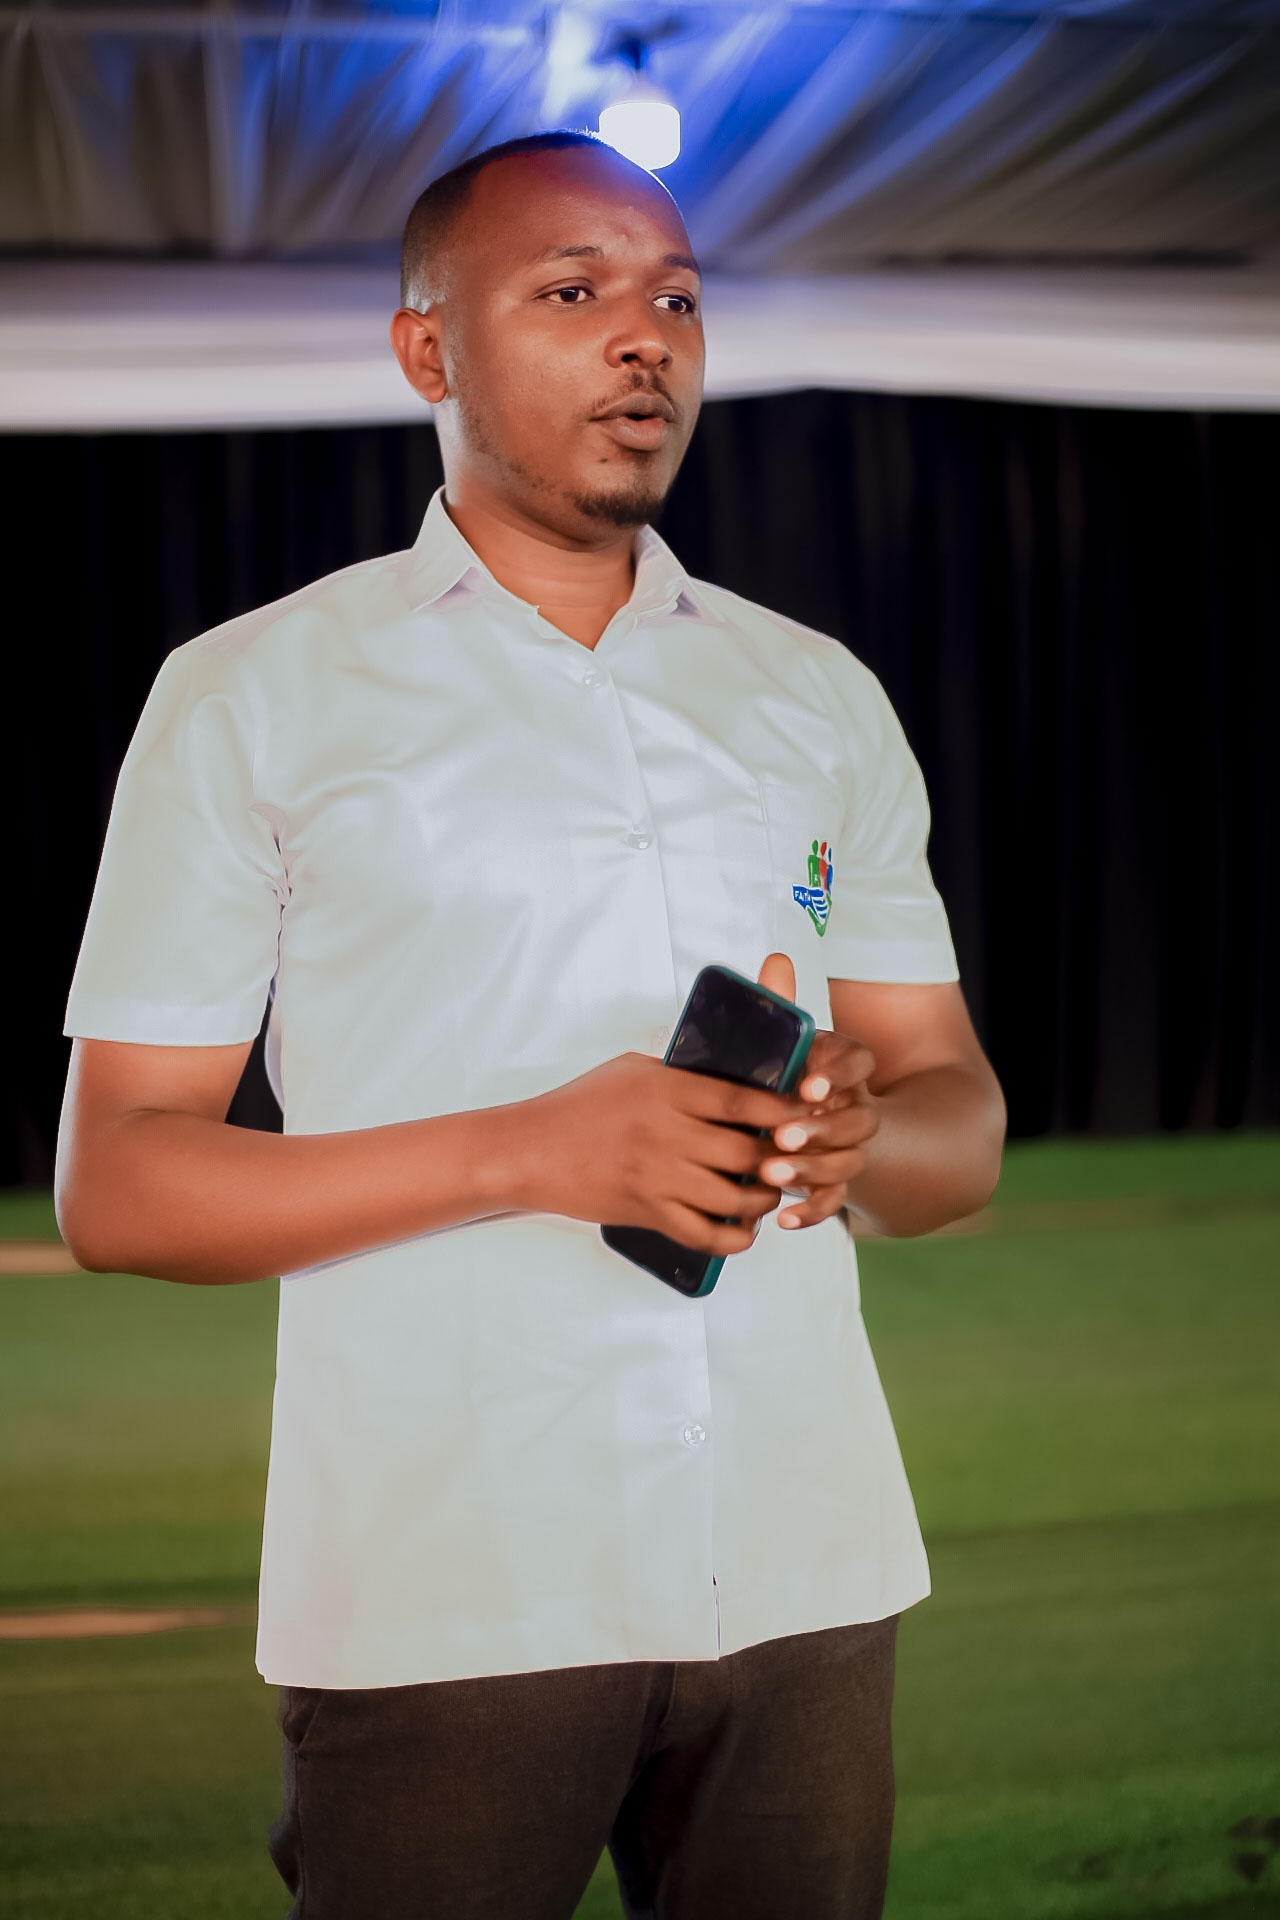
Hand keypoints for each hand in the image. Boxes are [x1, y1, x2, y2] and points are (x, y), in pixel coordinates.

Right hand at [512, 1047, 813, 1256]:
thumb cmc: (580, 1104)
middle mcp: (667, 1135)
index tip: (807, 1114)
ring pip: (733, 1198)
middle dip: (781, 1161)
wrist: (529, 1150)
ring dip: (762, 1200)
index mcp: (668, 1091)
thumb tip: (729, 1078)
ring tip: (770, 1193)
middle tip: (797, 1160)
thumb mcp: (632, 1070)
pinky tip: (742, 1229)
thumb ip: (681, 1076)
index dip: (785, 1112)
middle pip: (747, 1153)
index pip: (743, 1103)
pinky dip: (733, 1237)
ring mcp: (657, 1177)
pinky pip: (703, 1234)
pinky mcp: (646, 1211)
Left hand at [755, 952, 879, 1229]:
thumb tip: (777, 958)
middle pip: (859, 1121)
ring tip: (769, 1172)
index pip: (858, 1063)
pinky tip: (782, 1220)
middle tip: (782, 1135)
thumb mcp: (780, 1039)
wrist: (796, 1115)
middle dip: (821, 1129)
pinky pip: (833, 1202)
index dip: (836, 1075)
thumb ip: (781, 1003)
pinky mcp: (833, 1183)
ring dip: (811, 1170)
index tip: (808, 1086)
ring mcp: (847, 1148)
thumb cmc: (780, 1070)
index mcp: (844, 1066)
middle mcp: (855, 1107)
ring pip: (847, 1163)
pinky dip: (811, 1212)